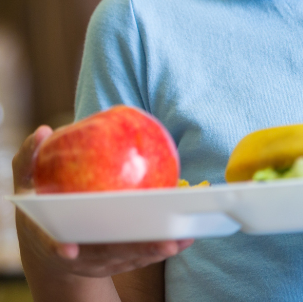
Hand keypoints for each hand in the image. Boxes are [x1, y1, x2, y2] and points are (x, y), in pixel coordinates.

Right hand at [13, 126, 192, 280]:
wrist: (50, 237)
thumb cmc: (41, 201)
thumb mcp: (26, 180)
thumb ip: (30, 158)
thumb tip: (43, 131)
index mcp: (50, 236)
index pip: (52, 244)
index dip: (60, 247)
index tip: (70, 249)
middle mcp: (77, 254)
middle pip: (104, 256)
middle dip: (133, 251)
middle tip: (162, 241)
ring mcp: (98, 261)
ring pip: (128, 259)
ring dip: (154, 251)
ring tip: (181, 238)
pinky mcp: (118, 261)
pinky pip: (141, 255)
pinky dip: (162, 248)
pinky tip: (186, 238)